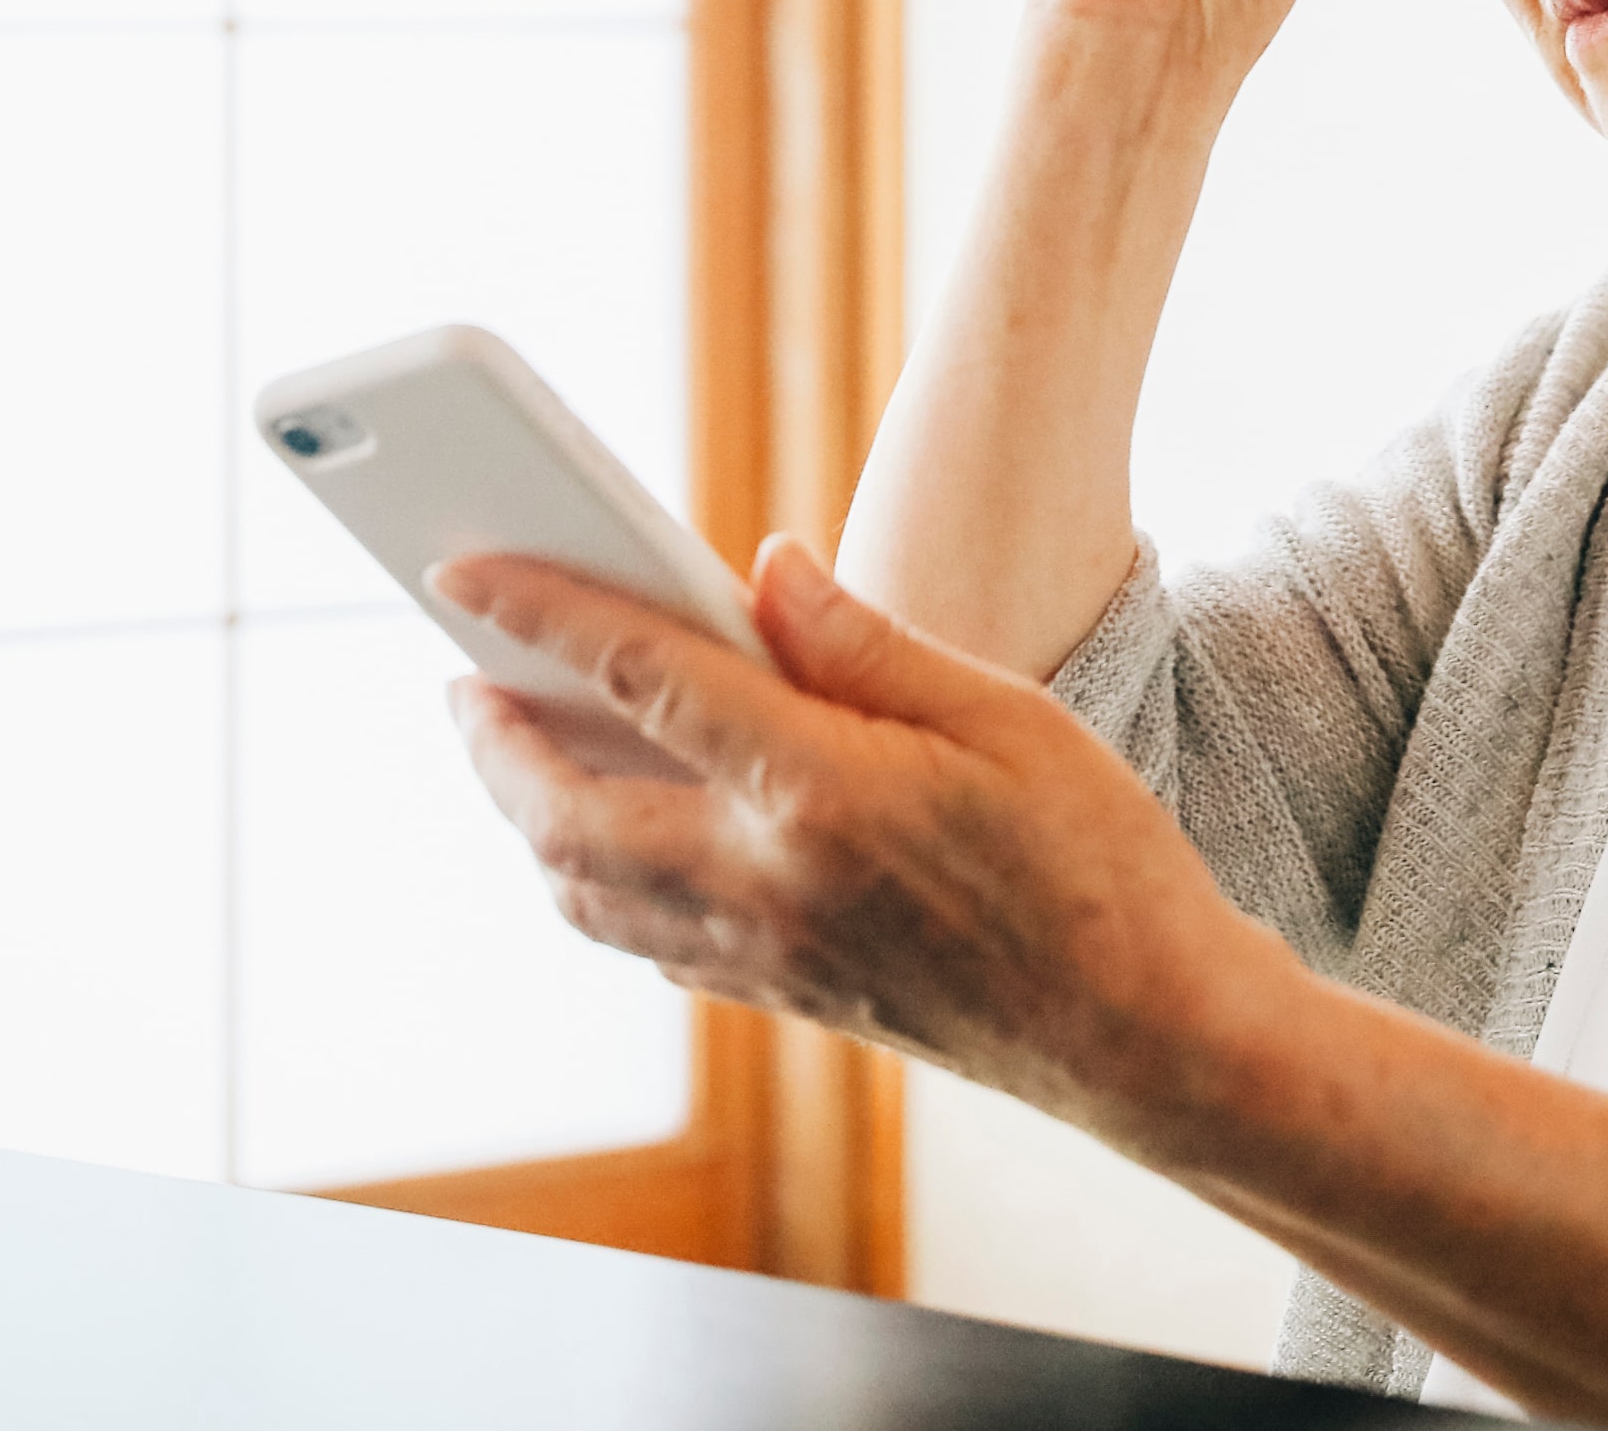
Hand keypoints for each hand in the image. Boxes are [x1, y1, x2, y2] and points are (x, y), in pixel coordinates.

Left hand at [431, 537, 1271, 1129]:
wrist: (1146, 1037)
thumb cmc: (1098, 863)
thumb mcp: (1005, 716)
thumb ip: (865, 641)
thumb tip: (760, 570)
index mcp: (824, 794)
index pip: (644, 680)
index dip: (542, 614)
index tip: (464, 573)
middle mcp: (768, 886)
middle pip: (566, 814)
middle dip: (491, 744)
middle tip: (461, 674)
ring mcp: (765, 957)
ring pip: (585, 894)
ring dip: (526, 818)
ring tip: (513, 745)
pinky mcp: (782, 1000)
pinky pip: (642, 940)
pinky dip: (593, 880)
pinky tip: (612, 833)